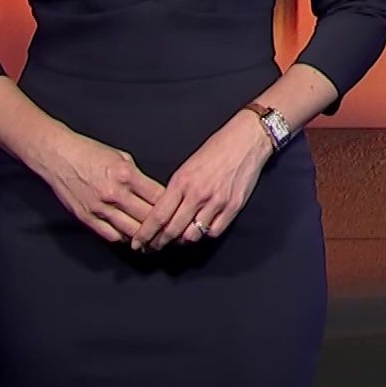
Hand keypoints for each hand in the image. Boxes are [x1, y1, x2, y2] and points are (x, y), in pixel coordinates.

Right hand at [31, 131, 164, 244]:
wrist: (59, 157)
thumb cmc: (90, 153)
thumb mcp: (121, 157)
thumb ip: (138, 177)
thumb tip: (154, 193)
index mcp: (126, 175)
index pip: (158, 197)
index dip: (171, 206)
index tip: (178, 212)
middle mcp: (115, 194)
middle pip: (148, 217)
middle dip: (162, 225)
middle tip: (171, 230)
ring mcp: (100, 208)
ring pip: (131, 231)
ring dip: (145, 237)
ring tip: (155, 240)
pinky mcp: (87, 218)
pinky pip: (111, 235)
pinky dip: (124, 238)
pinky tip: (131, 237)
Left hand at [130, 111, 274, 250]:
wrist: (246, 140)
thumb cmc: (216, 149)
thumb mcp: (187, 166)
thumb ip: (176, 190)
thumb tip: (165, 213)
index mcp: (182, 181)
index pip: (158, 216)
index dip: (146, 234)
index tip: (139, 242)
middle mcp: (198, 194)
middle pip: (173, 230)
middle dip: (160, 243)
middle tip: (154, 247)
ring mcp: (217, 202)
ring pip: (192, 235)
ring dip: (182, 241)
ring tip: (177, 239)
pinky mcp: (233, 207)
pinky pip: (214, 232)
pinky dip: (204, 234)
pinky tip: (200, 230)